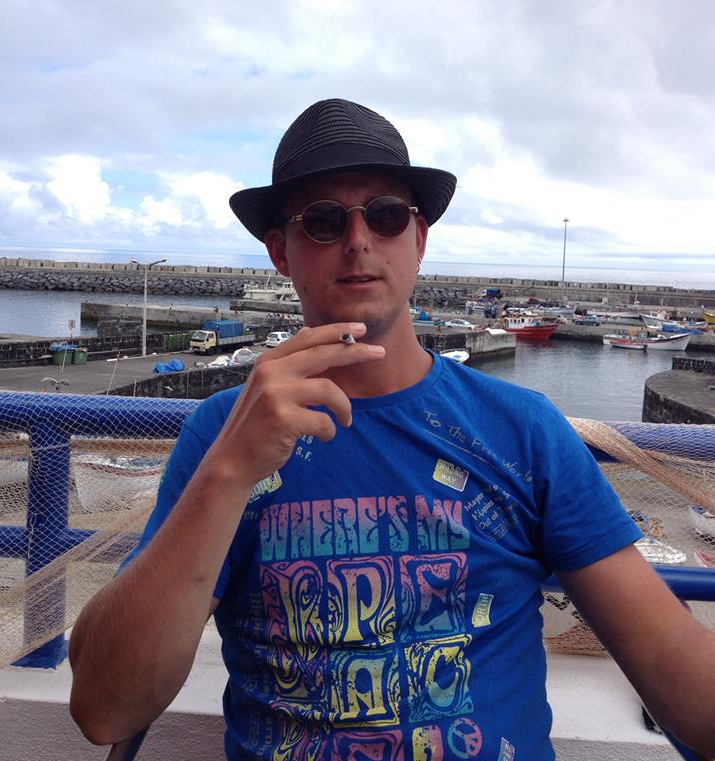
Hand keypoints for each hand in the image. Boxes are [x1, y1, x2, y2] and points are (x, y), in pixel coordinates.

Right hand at [201, 322, 384, 485]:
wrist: (232, 460)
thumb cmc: (255, 425)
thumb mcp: (266, 386)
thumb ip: (288, 363)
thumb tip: (309, 334)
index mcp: (268, 362)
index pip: (308, 338)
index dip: (336, 331)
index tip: (360, 330)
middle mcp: (271, 373)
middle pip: (323, 354)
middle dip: (355, 352)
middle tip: (379, 353)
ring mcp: (276, 395)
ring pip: (330, 390)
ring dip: (344, 407)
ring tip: (345, 419)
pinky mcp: (284, 419)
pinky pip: (324, 421)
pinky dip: (330, 431)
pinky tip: (324, 437)